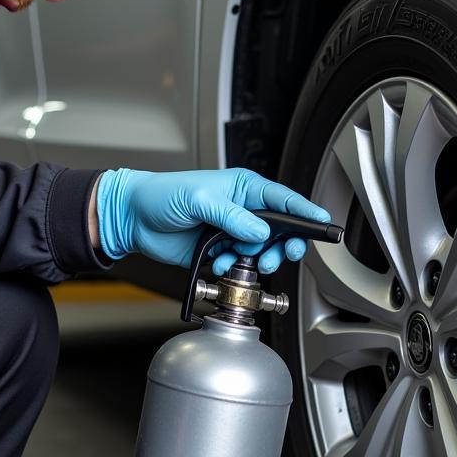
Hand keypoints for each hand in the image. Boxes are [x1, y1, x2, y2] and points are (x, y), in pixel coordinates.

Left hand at [95, 167, 329, 273]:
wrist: (134, 218)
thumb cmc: (162, 195)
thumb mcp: (200, 199)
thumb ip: (232, 217)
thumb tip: (258, 232)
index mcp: (242, 188)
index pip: (282, 199)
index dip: (304, 211)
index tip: (322, 222)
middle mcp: (241, 210)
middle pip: (278, 230)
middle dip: (282, 245)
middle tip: (279, 254)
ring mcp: (230, 231)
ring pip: (260, 251)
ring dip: (255, 260)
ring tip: (241, 260)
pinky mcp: (218, 251)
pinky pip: (238, 264)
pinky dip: (232, 268)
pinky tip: (218, 263)